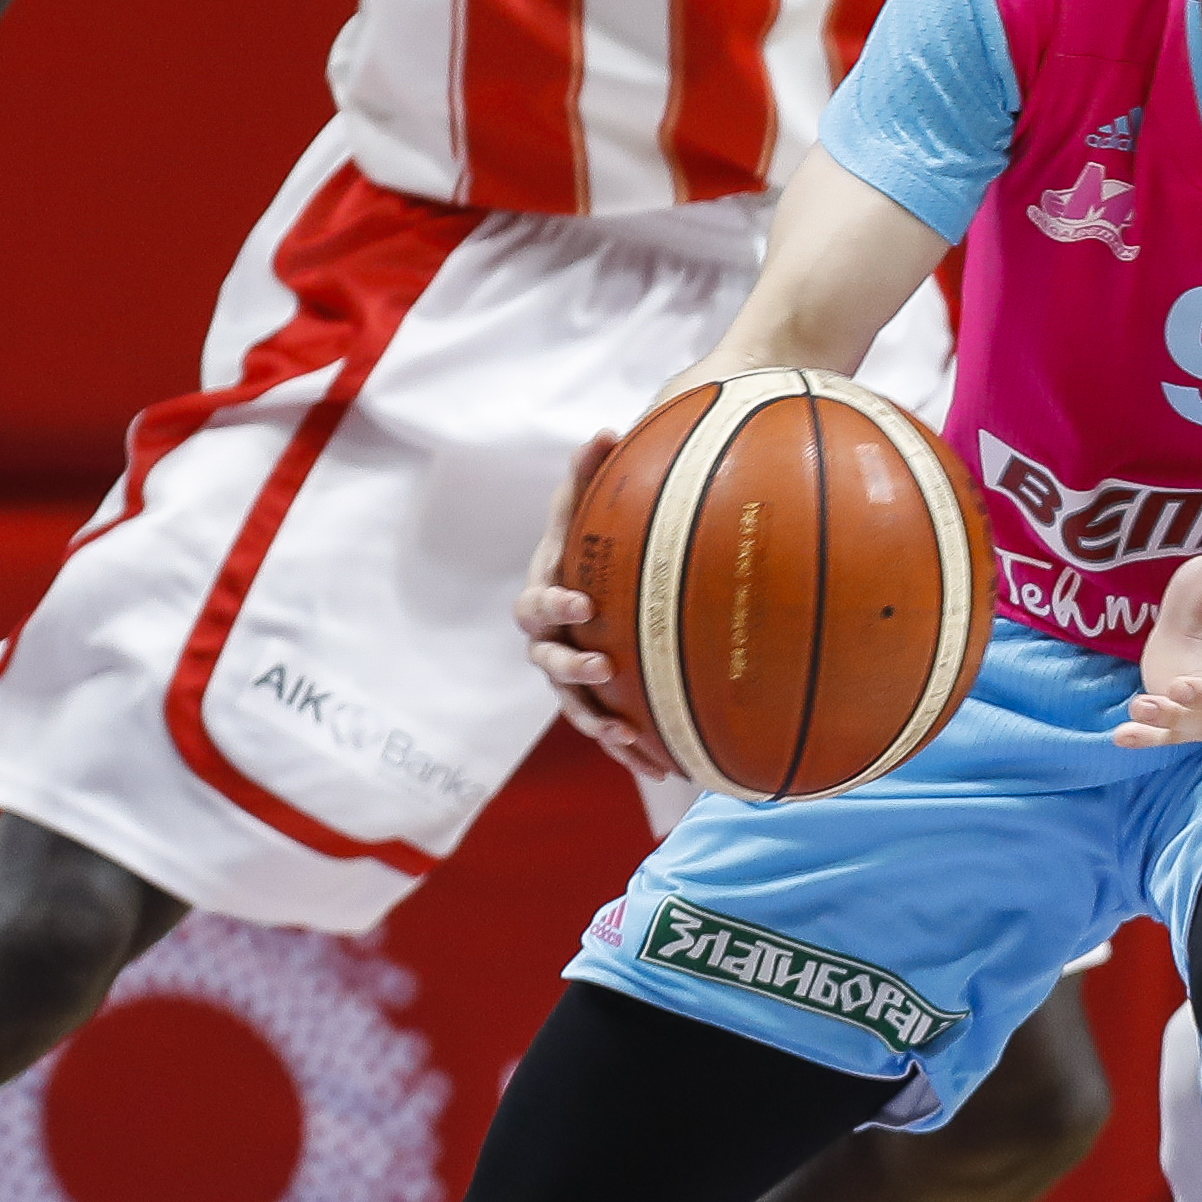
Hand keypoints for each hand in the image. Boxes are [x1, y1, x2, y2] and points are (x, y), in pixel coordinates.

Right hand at [519, 433, 680, 782]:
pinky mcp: (599, 701)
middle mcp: (551, 641)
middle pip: (547, 663)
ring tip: (625, 738)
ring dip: (597, 723)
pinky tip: (664, 770)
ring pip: (575, 707)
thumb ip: (589, 473)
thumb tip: (603, 432)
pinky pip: (608, 730)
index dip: (555, 604)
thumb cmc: (592, 533)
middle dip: (571, 670)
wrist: (598, 572)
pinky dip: (629, 750)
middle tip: (600, 669)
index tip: (582, 603)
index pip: (538, 603)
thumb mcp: (588, 501)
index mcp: (546, 594)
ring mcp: (572, 676)